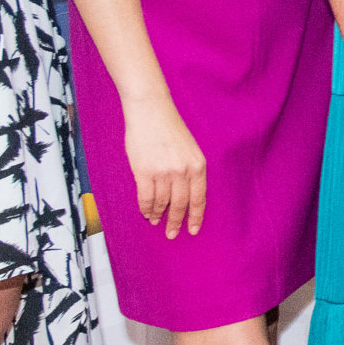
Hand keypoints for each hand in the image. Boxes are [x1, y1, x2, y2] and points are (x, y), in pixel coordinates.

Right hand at [122, 95, 207, 237]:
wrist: (151, 110)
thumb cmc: (169, 128)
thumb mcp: (190, 149)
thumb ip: (189, 171)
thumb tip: (184, 196)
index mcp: (198, 165)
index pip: (199, 199)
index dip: (195, 217)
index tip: (193, 230)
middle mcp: (183, 171)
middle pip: (180, 205)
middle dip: (176, 222)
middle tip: (172, 233)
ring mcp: (163, 172)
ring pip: (162, 203)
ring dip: (157, 215)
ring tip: (155, 221)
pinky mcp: (144, 171)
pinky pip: (146, 198)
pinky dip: (145, 208)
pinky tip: (145, 213)